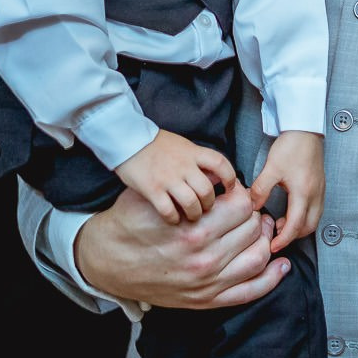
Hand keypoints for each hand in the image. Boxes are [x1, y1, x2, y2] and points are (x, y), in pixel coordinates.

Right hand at [73, 181, 286, 309]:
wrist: (106, 263)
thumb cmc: (128, 225)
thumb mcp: (152, 195)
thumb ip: (185, 186)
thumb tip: (218, 178)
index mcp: (193, 229)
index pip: (242, 206)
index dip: (244, 195)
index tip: (238, 194)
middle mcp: (204, 258)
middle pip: (253, 229)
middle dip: (255, 216)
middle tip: (249, 211)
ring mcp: (207, 282)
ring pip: (257, 257)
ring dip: (264, 241)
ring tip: (260, 231)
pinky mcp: (205, 301)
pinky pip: (249, 292)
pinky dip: (271, 279)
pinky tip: (281, 265)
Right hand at [116, 129, 240, 224]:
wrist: (127, 138)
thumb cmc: (156, 144)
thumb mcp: (182, 145)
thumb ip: (198, 159)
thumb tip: (216, 176)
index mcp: (193, 152)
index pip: (221, 164)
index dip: (229, 178)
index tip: (229, 188)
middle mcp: (183, 165)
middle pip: (207, 190)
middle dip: (209, 203)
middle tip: (205, 207)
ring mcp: (168, 178)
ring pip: (191, 203)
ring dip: (194, 213)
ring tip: (192, 216)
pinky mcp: (152, 189)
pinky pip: (169, 210)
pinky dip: (174, 218)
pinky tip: (173, 218)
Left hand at [250, 131, 323, 250]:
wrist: (305, 129)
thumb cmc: (290, 146)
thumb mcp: (271, 168)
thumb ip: (261, 189)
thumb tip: (253, 207)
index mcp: (303, 192)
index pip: (295, 225)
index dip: (283, 239)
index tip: (272, 246)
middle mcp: (316, 195)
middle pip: (308, 227)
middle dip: (293, 236)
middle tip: (276, 238)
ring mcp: (320, 191)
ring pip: (314, 220)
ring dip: (299, 227)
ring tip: (281, 225)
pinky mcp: (320, 186)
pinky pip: (316, 210)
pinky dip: (304, 217)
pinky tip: (291, 212)